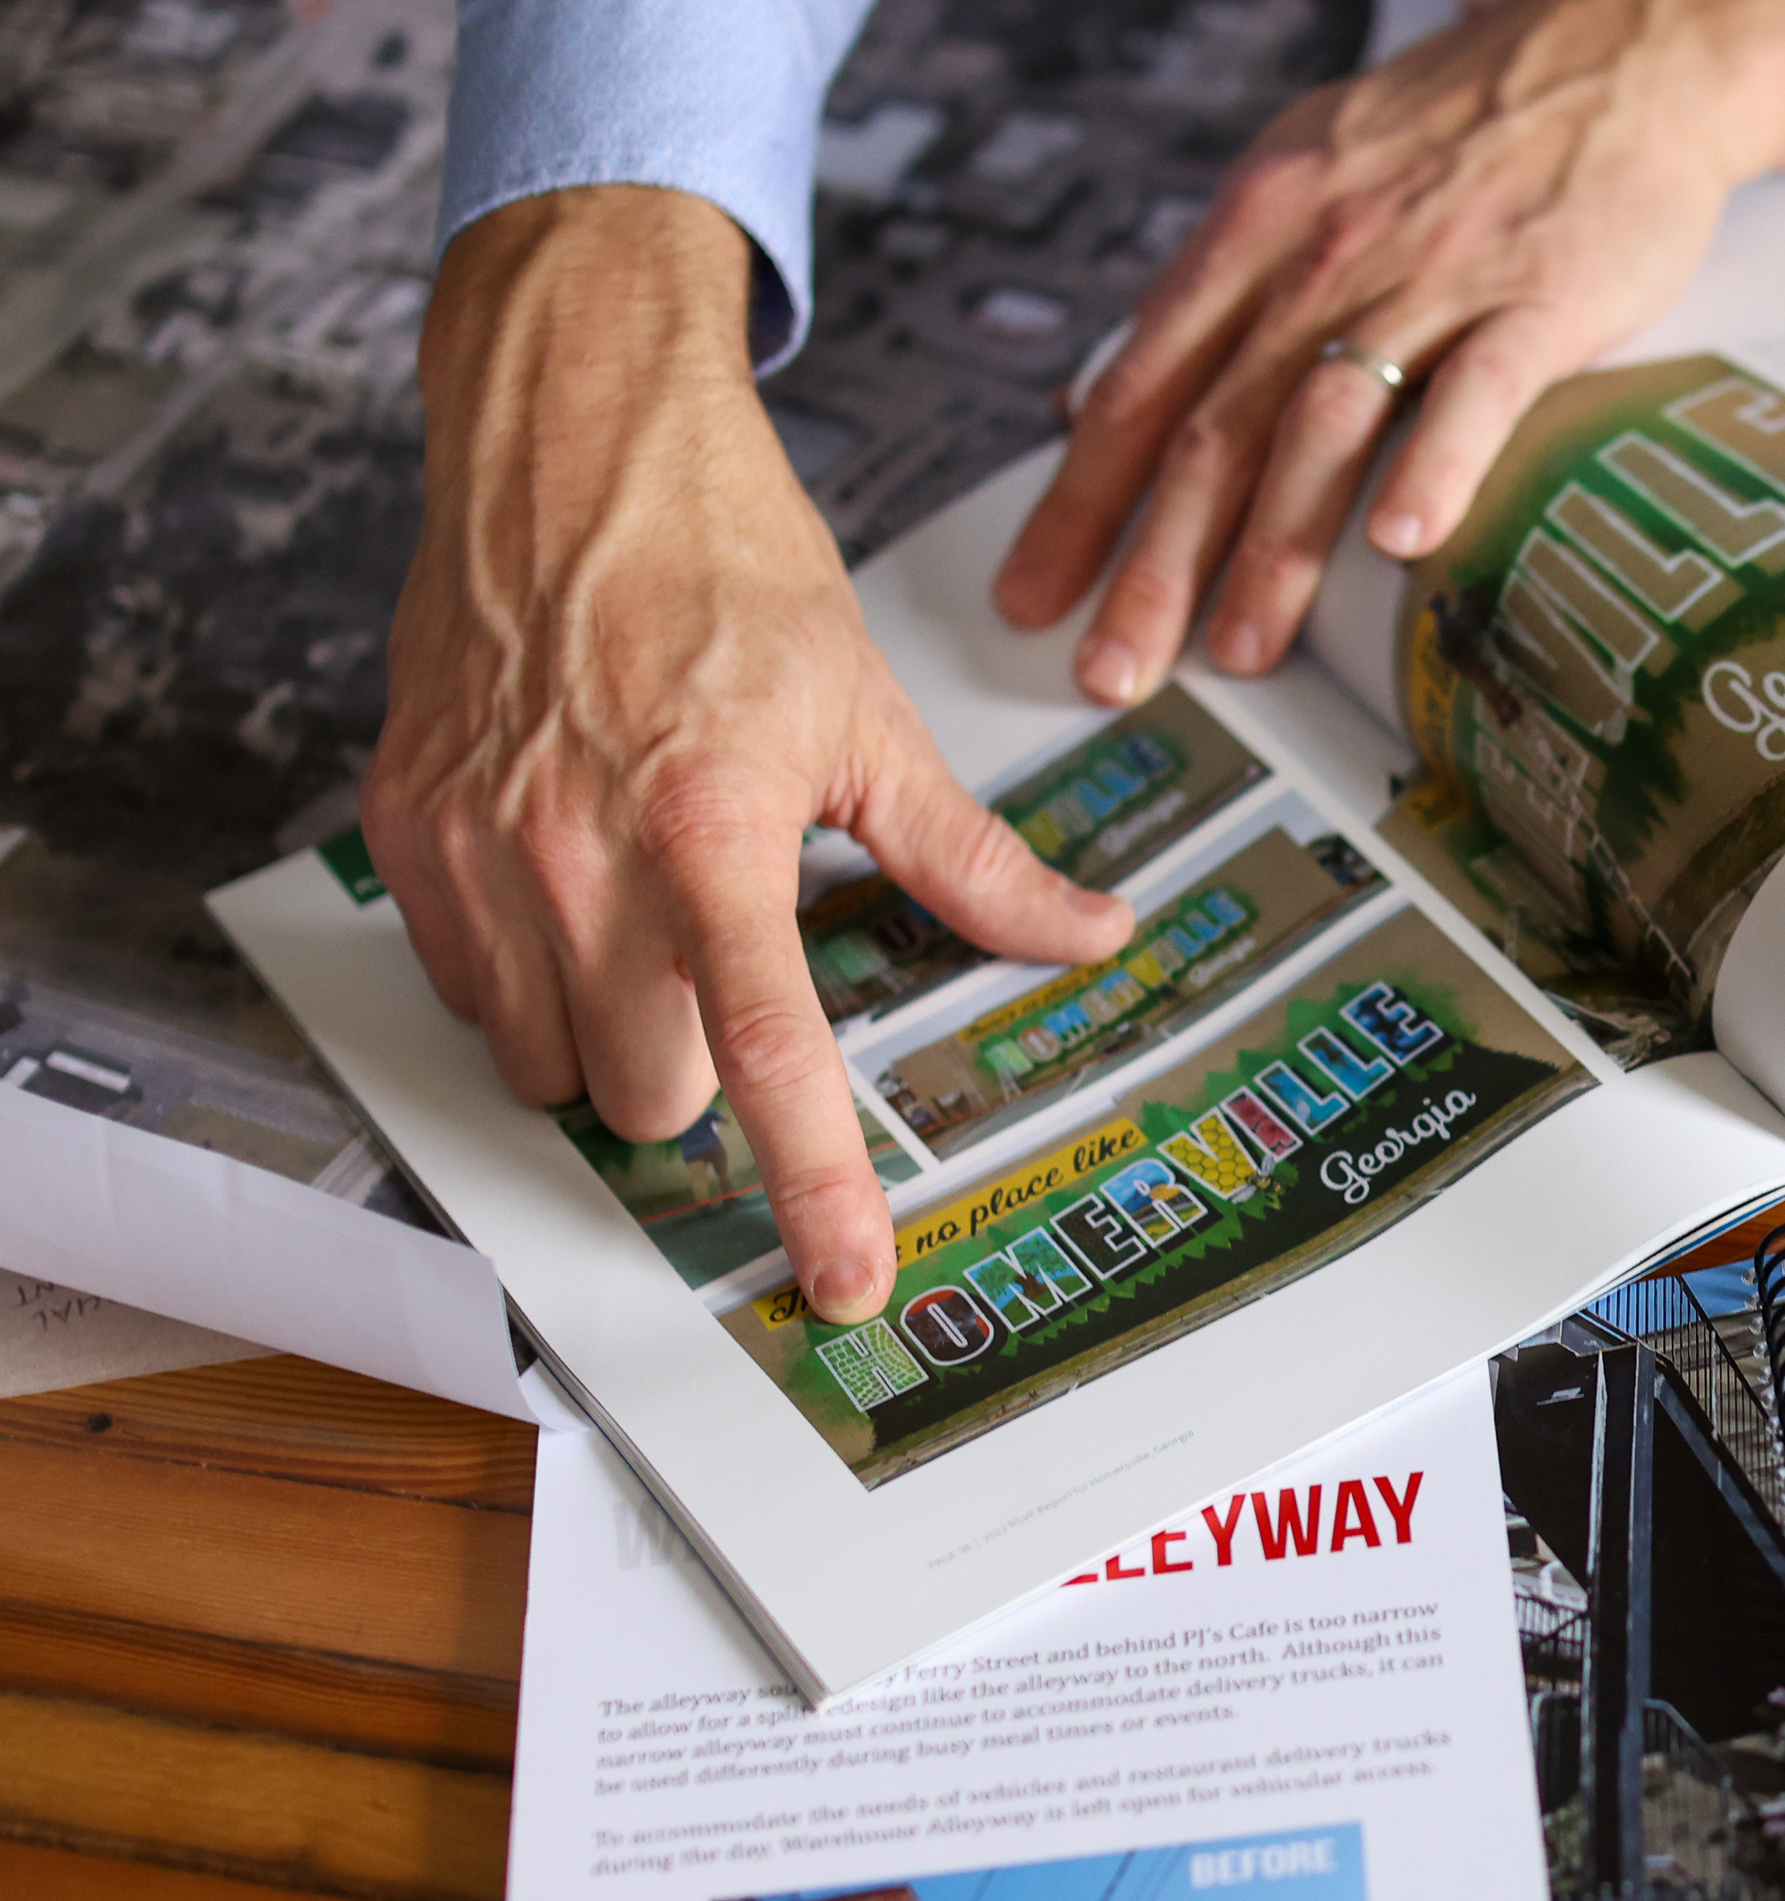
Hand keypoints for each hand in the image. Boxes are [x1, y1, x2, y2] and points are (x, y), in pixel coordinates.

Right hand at [366, 189, 1134, 1321]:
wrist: (568, 442)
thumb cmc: (723, 562)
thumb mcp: (870, 714)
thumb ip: (970, 858)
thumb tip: (1084, 935)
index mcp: (713, 832)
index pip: (769, 1055)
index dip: (812, 1186)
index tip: (847, 1279)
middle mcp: (577, 856)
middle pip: (642, 1098)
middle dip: (695, 1076)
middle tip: (727, 971)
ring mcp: (475, 849)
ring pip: (542, 1065)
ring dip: (605, 1033)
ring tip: (645, 915)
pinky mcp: (404, 827)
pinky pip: (465, 989)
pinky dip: (523, 977)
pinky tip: (566, 882)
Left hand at [992, 0, 1784, 696]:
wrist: (1612, 47)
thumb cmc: (1458, 132)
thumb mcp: (1304, 177)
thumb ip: (1218, 295)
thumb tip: (1110, 398)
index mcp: (1255, 231)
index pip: (1139, 385)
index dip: (1077, 501)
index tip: (1033, 595)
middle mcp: (1322, 258)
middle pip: (1214, 429)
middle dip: (1152, 564)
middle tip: (1113, 668)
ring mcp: (1431, 278)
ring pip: (1325, 426)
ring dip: (1274, 549)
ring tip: (1239, 651)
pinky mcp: (1539, 297)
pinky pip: (1478, 391)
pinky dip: (1436, 468)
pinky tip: (1402, 545)